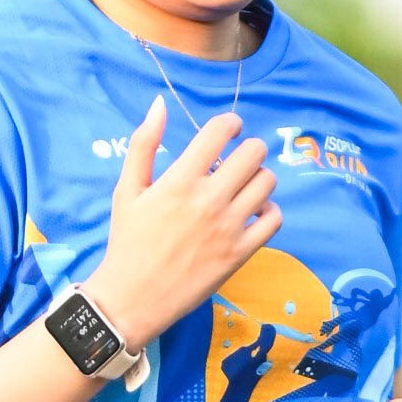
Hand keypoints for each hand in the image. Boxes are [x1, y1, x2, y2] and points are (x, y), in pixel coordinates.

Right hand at [90, 98, 278, 350]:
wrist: (133, 297)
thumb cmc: (127, 241)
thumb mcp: (127, 189)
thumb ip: (143, 144)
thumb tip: (159, 104)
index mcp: (180, 179)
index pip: (220, 131)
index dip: (231, 123)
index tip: (230, 129)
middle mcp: (209, 199)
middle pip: (253, 153)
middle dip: (248, 148)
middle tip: (237, 159)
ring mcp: (229, 227)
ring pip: (267, 183)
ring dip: (258, 178)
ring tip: (244, 187)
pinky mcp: (241, 253)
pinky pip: (274, 220)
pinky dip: (269, 211)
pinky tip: (253, 213)